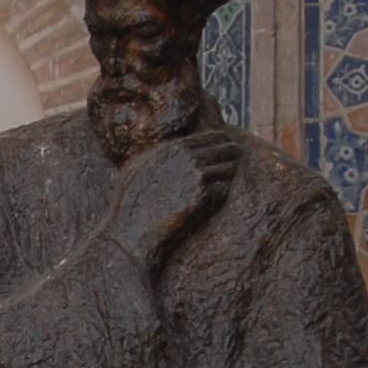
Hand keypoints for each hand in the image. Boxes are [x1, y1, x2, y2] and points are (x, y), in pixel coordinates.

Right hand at [109, 130, 240, 264]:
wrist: (132, 230)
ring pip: (230, 168)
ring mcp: (196, 176)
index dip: (224, 142)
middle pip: (227, 149)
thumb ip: (161, 153)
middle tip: (237, 161)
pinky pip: (224, 189)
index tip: (228, 148)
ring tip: (230, 180)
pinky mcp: (202, 197)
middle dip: (233, 155)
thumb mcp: (138, 167)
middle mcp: (188, 158)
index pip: (214, 137)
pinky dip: (224, 192)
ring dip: (231, 174)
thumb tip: (175, 148)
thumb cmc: (131, 202)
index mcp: (175, 148)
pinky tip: (219, 198)